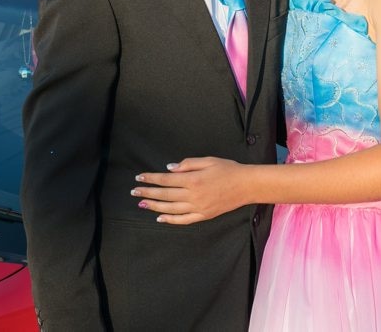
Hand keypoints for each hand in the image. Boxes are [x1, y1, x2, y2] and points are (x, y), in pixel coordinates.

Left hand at [132, 157, 246, 224]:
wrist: (246, 186)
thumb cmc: (228, 170)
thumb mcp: (208, 160)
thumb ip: (187, 164)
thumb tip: (169, 169)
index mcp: (193, 180)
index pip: (166, 179)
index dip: (151, 179)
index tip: (139, 178)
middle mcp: (193, 195)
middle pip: (165, 195)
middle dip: (148, 193)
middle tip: (134, 192)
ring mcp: (198, 208)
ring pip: (171, 209)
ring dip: (154, 206)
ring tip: (142, 204)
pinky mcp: (204, 216)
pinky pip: (183, 220)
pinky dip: (170, 220)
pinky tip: (160, 218)